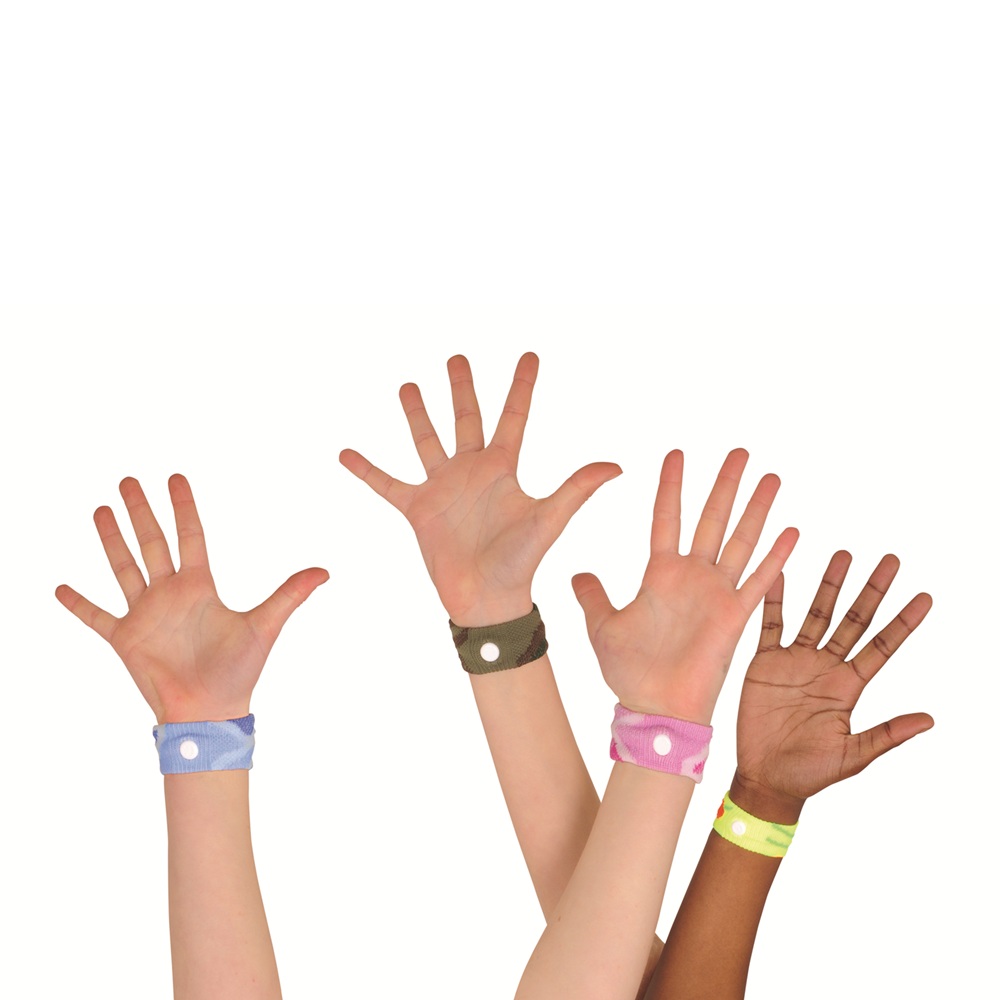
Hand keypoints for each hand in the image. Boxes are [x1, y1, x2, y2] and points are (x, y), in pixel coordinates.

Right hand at [55, 475, 328, 723]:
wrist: (210, 712)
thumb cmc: (239, 672)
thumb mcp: (265, 626)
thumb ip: (290, 595)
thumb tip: (326, 570)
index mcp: (200, 587)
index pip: (191, 536)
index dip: (184, 507)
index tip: (175, 478)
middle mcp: (170, 594)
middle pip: (153, 542)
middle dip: (141, 511)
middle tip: (129, 480)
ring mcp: (145, 615)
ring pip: (123, 567)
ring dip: (111, 540)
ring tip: (100, 509)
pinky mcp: (125, 639)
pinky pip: (96, 616)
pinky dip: (78, 603)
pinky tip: (59, 587)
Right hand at [339, 353, 620, 624]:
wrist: (486, 599)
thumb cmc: (522, 562)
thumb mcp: (549, 519)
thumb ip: (576, 489)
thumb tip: (616, 466)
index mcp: (503, 468)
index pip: (514, 416)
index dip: (522, 385)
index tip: (530, 355)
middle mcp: (472, 470)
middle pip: (467, 418)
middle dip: (462, 388)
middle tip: (457, 357)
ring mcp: (442, 487)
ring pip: (427, 440)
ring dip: (417, 414)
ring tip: (409, 386)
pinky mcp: (417, 508)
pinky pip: (386, 484)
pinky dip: (366, 469)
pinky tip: (346, 452)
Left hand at [572, 449, 797, 723]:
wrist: (654, 708)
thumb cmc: (629, 672)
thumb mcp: (602, 625)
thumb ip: (593, 596)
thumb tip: (576, 574)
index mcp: (659, 574)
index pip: (667, 517)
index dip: (672, 487)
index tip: (677, 453)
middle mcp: (691, 577)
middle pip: (711, 519)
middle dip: (725, 485)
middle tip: (739, 451)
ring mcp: (716, 594)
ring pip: (740, 541)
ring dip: (756, 509)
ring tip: (770, 477)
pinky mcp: (734, 617)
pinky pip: (758, 582)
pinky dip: (776, 558)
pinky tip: (792, 530)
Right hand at [731, 551, 932, 818]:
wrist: (766, 776)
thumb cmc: (811, 772)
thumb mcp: (854, 755)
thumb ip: (887, 734)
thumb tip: (929, 719)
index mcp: (849, 687)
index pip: (882, 646)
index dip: (903, 623)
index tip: (925, 598)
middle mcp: (826, 667)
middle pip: (855, 620)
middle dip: (872, 591)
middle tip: (891, 561)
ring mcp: (796, 661)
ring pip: (817, 615)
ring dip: (830, 586)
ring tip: (843, 556)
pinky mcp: (766, 662)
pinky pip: (771, 625)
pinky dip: (775, 600)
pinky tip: (781, 574)